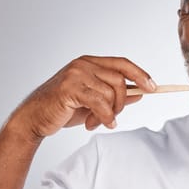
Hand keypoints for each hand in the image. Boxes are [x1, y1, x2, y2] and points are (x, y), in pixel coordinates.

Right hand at [7, 55, 155, 139]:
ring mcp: (76, 74)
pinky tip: (96, 124)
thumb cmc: (64, 109)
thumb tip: (141, 94)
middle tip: (112, 117)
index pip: (122, 63)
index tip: (154, 87)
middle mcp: (84, 64)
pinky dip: (104, 116)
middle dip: (122, 102)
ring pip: (111, 93)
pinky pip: (99, 103)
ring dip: (109, 113)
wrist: (34, 118)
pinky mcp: (70, 88)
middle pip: (120, 80)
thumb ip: (115, 96)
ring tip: (95, 122)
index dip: (140, 74)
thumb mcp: (94, 102)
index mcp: (90, 63)